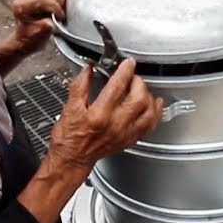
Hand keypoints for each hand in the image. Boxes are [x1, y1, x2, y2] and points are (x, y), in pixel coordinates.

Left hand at [8, 0, 65, 57]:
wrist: (28, 38)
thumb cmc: (30, 39)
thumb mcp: (36, 39)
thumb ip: (42, 30)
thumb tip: (50, 24)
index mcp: (21, 7)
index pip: (40, 0)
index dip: (54, 8)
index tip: (60, 18)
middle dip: (59, 0)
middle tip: (63, 13)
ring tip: (64, 8)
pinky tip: (63, 4)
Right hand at [48, 60, 162, 168]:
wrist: (72, 159)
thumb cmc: (69, 137)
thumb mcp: (69, 107)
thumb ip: (80, 85)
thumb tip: (87, 69)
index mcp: (99, 115)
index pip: (117, 87)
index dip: (124, 71)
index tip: (127, 63)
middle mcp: (114, 125)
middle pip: (138, 98)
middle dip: (138, 83)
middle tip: (133, 77)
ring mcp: (124, 134)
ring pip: (149, 113)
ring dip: (149, 97)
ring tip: (143, 90)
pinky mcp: (129, 140)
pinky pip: (149, 126)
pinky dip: (154, 114)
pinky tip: (153, 106)